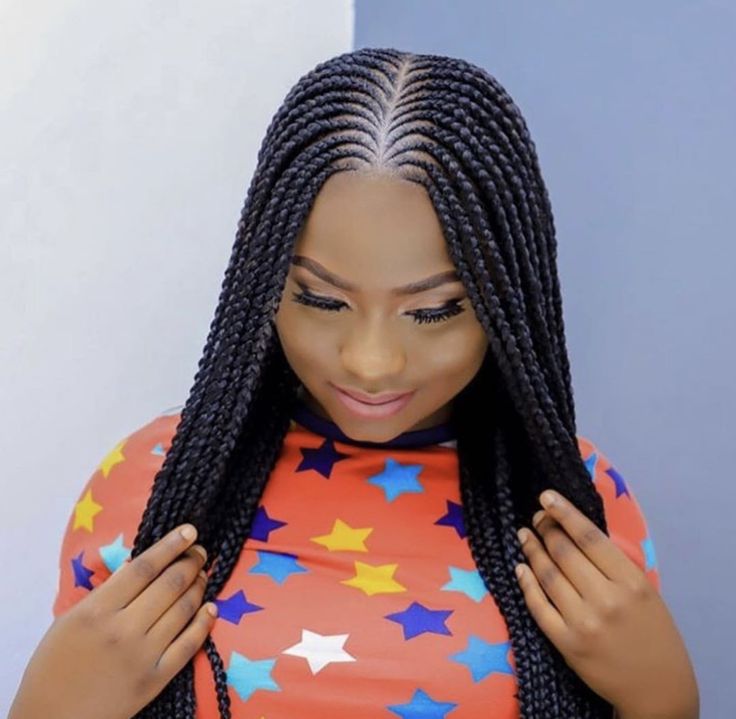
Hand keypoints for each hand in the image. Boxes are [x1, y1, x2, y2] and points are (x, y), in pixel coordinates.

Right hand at [9, 524, 216, 718]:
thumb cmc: (54, 666)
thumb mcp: (70, 620)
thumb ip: (105, 591)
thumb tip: (137, 563)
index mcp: (97, 611)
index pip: (144, 568)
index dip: (171, 546)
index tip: (190, 531)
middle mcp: (123, 630)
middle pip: (169, 585)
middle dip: (191, 562)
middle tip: (200, 551)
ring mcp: (143, 656)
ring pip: (183, 610)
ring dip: (199, 587)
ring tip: (203, 574)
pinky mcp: (157, 679)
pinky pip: (189, 645)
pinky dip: (204, 622)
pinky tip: (210, 608)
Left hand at [514, 490, 697, 717]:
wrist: (657, 689)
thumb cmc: (652, 633)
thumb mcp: (645, 592)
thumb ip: (613, 565)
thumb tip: (574, 530)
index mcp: (630, 582)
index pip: (589, 537)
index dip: (564, 513)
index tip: (546, 497)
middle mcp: (606, 599)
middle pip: (564, 552)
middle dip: (546, 529)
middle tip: (535, 517)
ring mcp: (583, 622)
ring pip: (548, 575)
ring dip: (532, 550)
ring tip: (524, 535)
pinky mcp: (566, 643)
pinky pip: (538, 607)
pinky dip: (526, 583)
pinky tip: (520, 568)